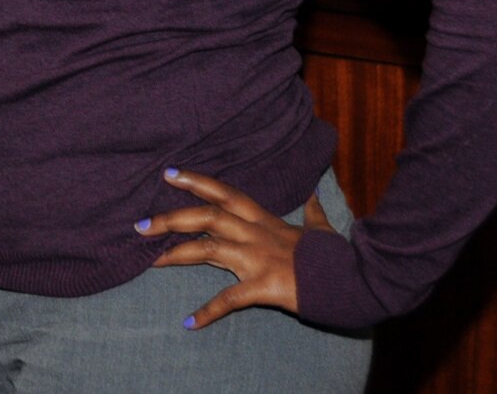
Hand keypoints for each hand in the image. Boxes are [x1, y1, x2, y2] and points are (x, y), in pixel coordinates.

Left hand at [137, 166, 334, 328]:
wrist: (357, 279)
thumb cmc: (336, 256)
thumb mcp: (321, 229)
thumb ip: (313, 211)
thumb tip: (316, 193)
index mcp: (265, 220)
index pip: (225, 193)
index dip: (196, 182)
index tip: (168, 173)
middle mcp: (256, 234)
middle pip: (206, 217)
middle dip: (171, 218)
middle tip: (139, 223)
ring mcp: (258, 258)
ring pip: (208, 249)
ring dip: (174, 254)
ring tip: (146, 261)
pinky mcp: (265, 286)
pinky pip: (231, 299)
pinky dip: (209, 311)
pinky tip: (190, 322)